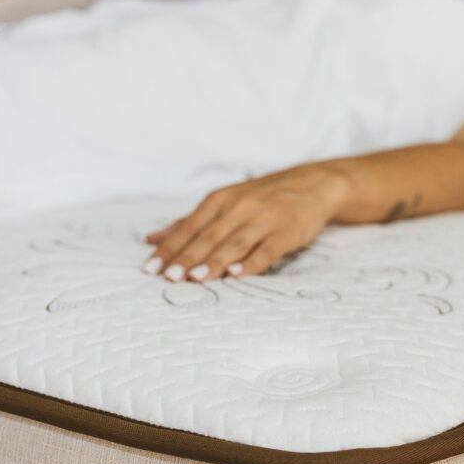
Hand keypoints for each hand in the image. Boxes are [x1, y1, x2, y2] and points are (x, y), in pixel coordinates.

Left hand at [143, 166, 348, 281]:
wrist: (313, 185)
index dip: (170, 247)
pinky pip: (267, 250)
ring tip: (196, 278)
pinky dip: (252, 262)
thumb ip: (190, 222)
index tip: (151, 267)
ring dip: (214, 262)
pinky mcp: (286, 232)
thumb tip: (151, 240)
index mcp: (221, 199)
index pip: (189, 226)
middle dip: (187, 257)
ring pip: (235, 243)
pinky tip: (238, 274)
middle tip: (169, 277)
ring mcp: (265, 219)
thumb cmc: (262, 197)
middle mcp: (240, 207)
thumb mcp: (225, 201)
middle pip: (209, 236)